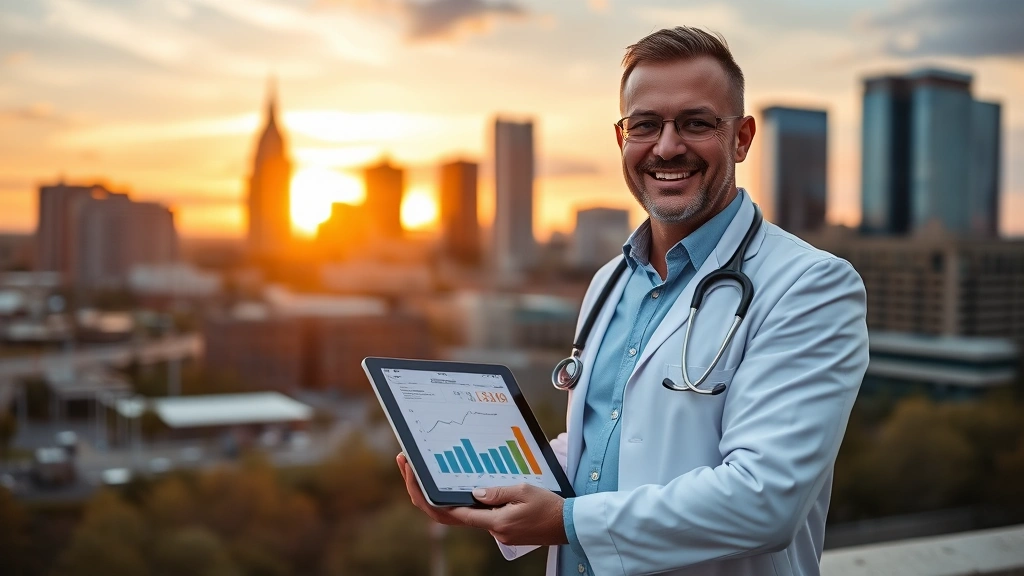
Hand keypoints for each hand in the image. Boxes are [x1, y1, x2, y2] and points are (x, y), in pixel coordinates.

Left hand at [396, 453, 568, 545]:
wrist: (569, 524)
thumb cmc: (550, 506)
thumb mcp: (525, 490)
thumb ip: (498, 491)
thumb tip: (474, 491)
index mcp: (494, 521)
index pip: (451, 512)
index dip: (426, 496)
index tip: (412, 475)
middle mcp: (491, 529)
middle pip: (445, 516)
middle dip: (421, 492)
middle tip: (406, 465)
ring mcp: (495, 530)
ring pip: (459, 514)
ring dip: (438, 496)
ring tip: (424, 470)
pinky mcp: (501, 526)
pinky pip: (475, 513)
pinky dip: (460, 499)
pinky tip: (456, 482)